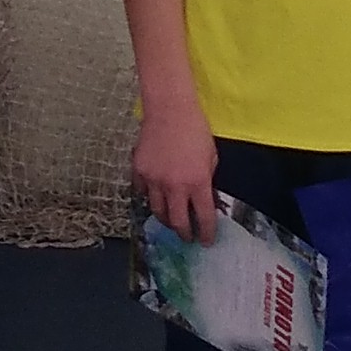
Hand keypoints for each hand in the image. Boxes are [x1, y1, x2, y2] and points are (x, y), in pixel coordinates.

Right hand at [130, 94, 218, 241]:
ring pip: (157, 211)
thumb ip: (207, 181)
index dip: (206, 233)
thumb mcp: (211, 158)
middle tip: (187, 236)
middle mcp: (175, 186)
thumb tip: (206, 201)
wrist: (170, 109)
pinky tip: (156, 195)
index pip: (204, 217)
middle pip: (177, 222)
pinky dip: (150, 197)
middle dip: (184, 233)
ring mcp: (154, 180)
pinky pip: (143, 192)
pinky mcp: (140, 171)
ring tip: (171, 218)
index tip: (206, 240)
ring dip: (166, 218)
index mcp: (198, 182)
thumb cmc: (195, 130)